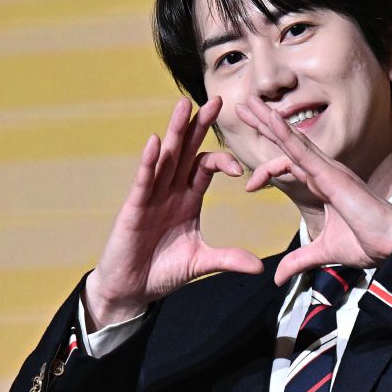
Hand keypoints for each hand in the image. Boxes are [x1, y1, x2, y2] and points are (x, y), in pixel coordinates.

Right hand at [84, 97, 262, 330]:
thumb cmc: (163, 271)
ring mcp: (150, 197)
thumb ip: (228, 259)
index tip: (240, 170)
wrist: (131, 290)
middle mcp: (170, 190)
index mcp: (188, 198)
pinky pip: (142, 181)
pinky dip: (148, 162)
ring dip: (174, 132)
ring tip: (184, 106)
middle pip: (186, 151)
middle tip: (216, 100)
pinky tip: (154, 142)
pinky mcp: (133, 209)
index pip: (206, 167)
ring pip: (165, 158)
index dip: (222, 160)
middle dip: (200, 126)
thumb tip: (260, 268)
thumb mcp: (201, 262)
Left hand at [236, 95, 391, 284]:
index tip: (249, 186)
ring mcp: (328, 169)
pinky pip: (303, 150)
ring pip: (292, 139)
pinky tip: (270, 120)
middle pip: (288, 141)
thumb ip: (299, 260)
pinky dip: (285, 134)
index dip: (267, 168)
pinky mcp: (331, 174)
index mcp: (323, 183)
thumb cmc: (367, 243)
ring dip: (269, 120)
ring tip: (248, 104)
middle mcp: (325, 170)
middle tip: (243, 107)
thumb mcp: (323, 252)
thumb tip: (279, 277)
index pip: (290, 164)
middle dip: (265, 124)